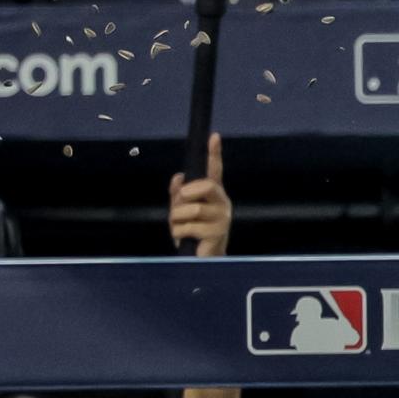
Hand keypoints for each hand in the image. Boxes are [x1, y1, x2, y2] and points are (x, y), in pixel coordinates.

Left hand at [169, 132, 231, 256]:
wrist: (202, 260)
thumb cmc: (193, 234)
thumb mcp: (182, 212)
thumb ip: (179, 195)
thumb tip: (178, 178)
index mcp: (213, 194)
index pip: (215, 170)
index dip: (214, 153)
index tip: (213, 136)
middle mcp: (221, 202)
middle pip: (206, 186)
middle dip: (186, 194)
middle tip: (180, 203)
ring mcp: (222, 218)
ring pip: (191, 209)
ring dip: (177, 219)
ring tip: (179, 228)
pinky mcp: (217, 232)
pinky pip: (188, 226)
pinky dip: (179, 232)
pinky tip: (184, 238)